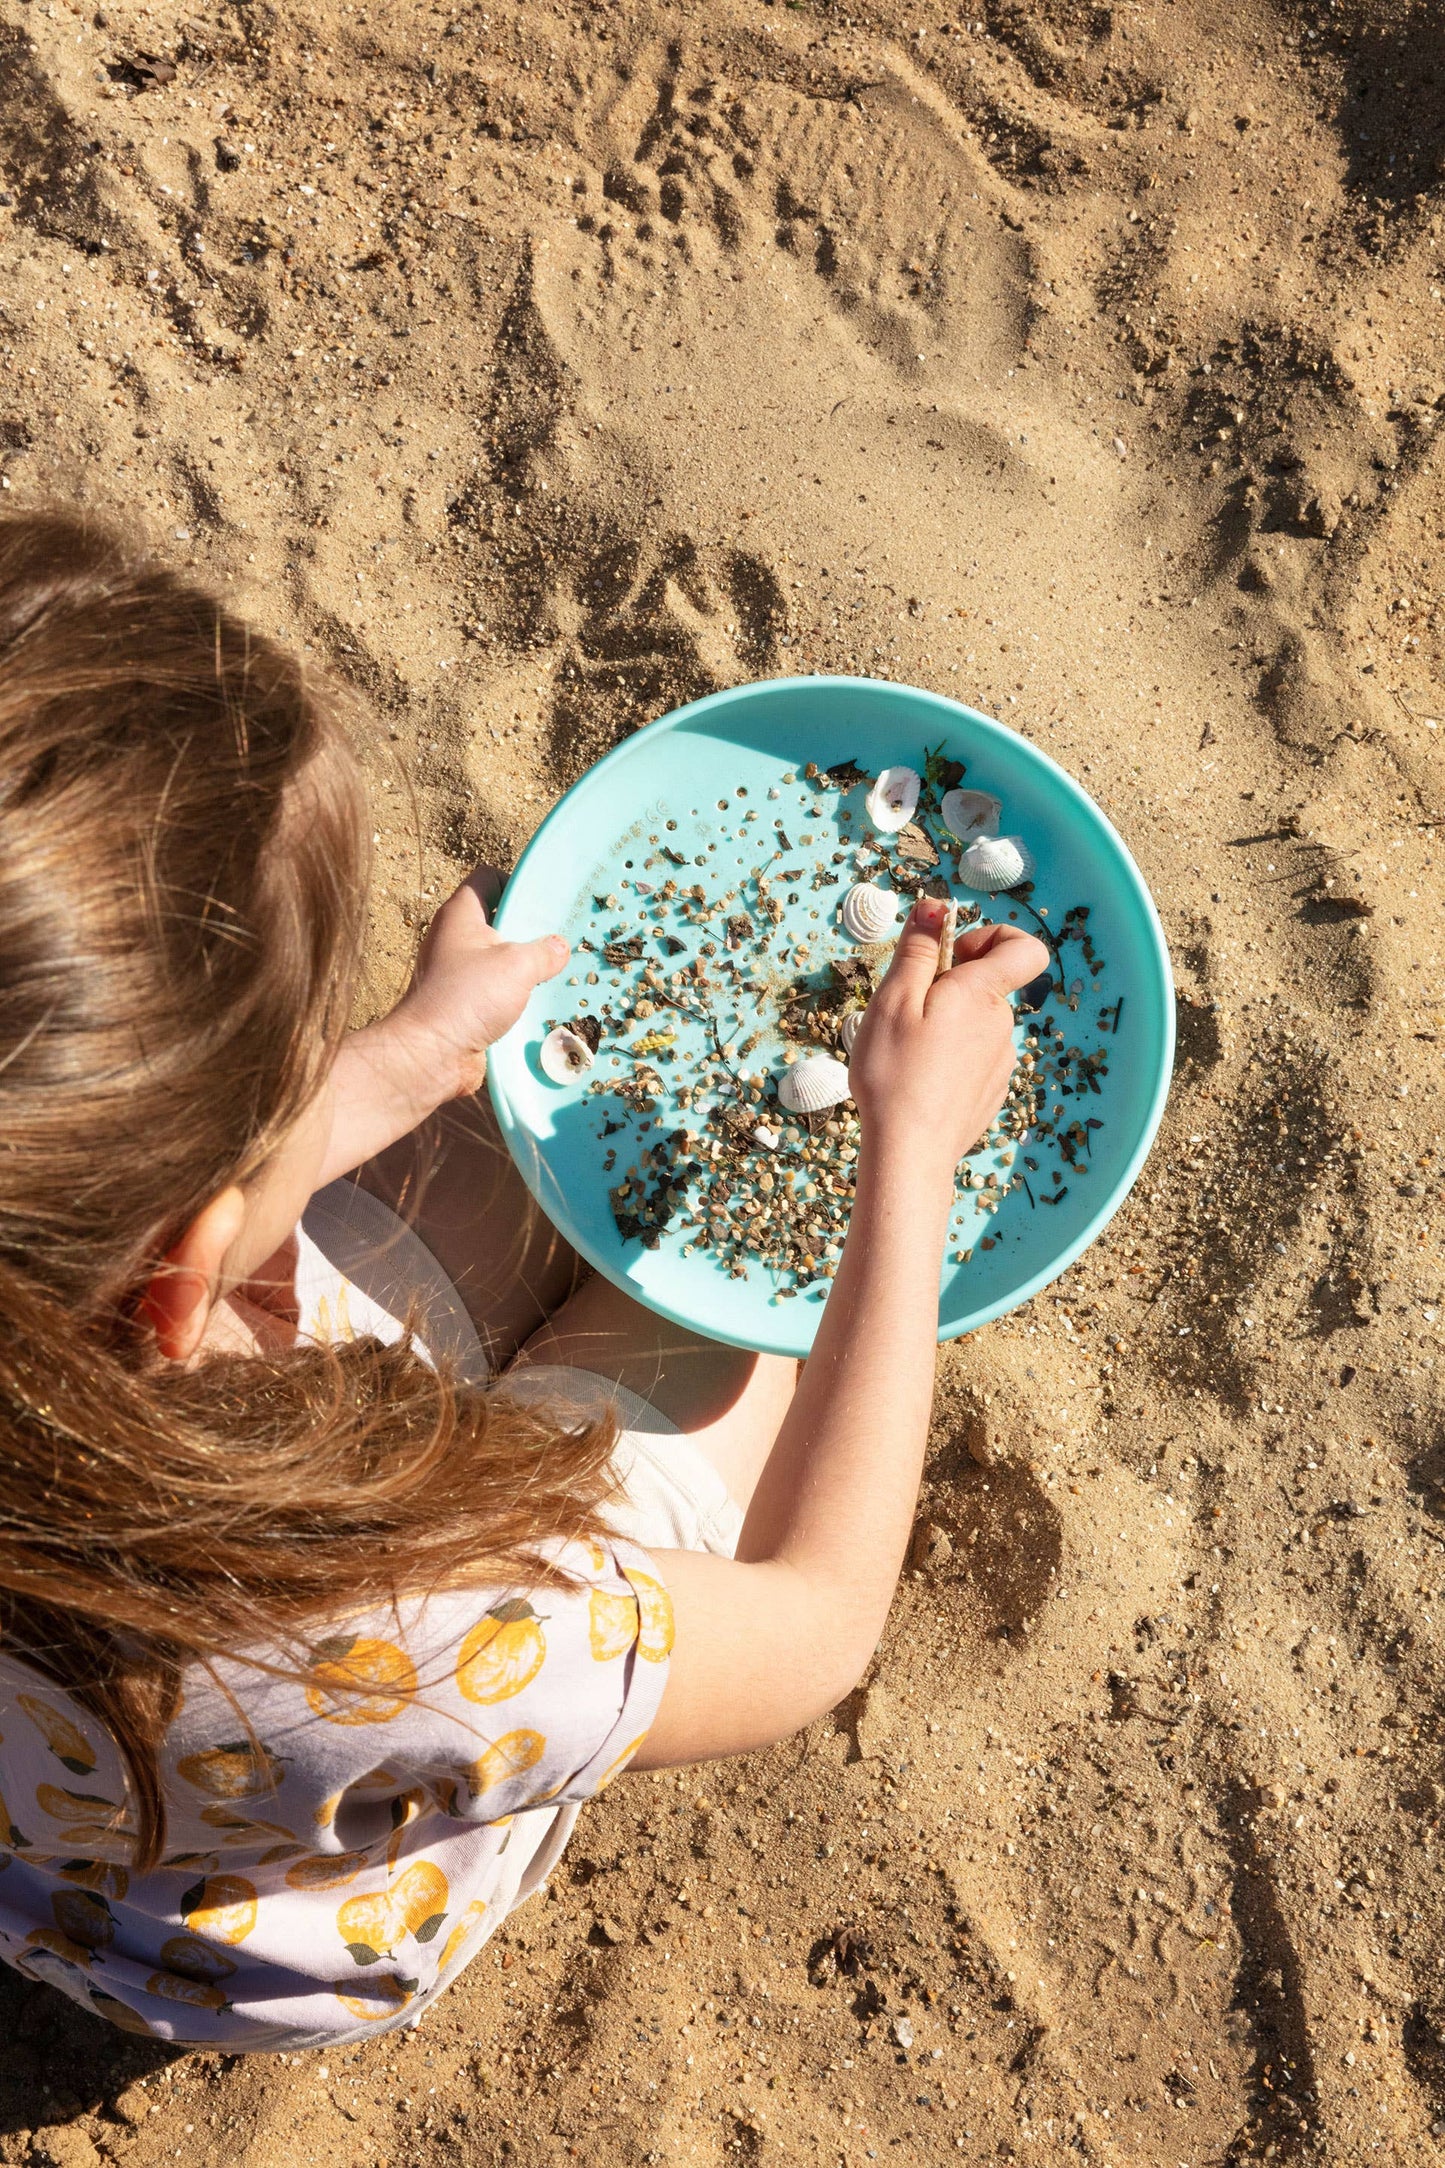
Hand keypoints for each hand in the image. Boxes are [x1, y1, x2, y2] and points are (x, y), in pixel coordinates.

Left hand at [384, 868, 568, 1100]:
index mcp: (460, 915)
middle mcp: (455, 938)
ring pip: (499, 958)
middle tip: (559, 939)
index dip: (515, 883)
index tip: (543, 903)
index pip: (487, 878)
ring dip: (525, 966)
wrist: (431, 1054)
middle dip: (529, 929)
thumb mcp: (517, 965)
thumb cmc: (467, 997)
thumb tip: (559, 947)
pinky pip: (496, 989)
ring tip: (556, 972)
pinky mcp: (464, 1002)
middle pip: (497, 920)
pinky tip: (540, 1002)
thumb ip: (544, 951)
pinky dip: (515, 993)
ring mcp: (457, 972)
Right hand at [846, 896, 1048, 1175]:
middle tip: (907, 1009)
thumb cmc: (894, 1073)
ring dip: (947, 1023)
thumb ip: (919, 949)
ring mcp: (1001, 1062)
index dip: (992, 938)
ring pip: (978, 1023)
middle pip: (989, 985)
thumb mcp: (894, 1000)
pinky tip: (920, 1078)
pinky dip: (950, 1057)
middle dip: (951, 985)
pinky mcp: (990, 1092)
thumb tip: (935, 905)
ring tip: (907, 1050)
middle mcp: (1003, 1026)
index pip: (1024, 947)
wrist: (909, 1153)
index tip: (952, 956)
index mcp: (983, 995)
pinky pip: (975, 1057)